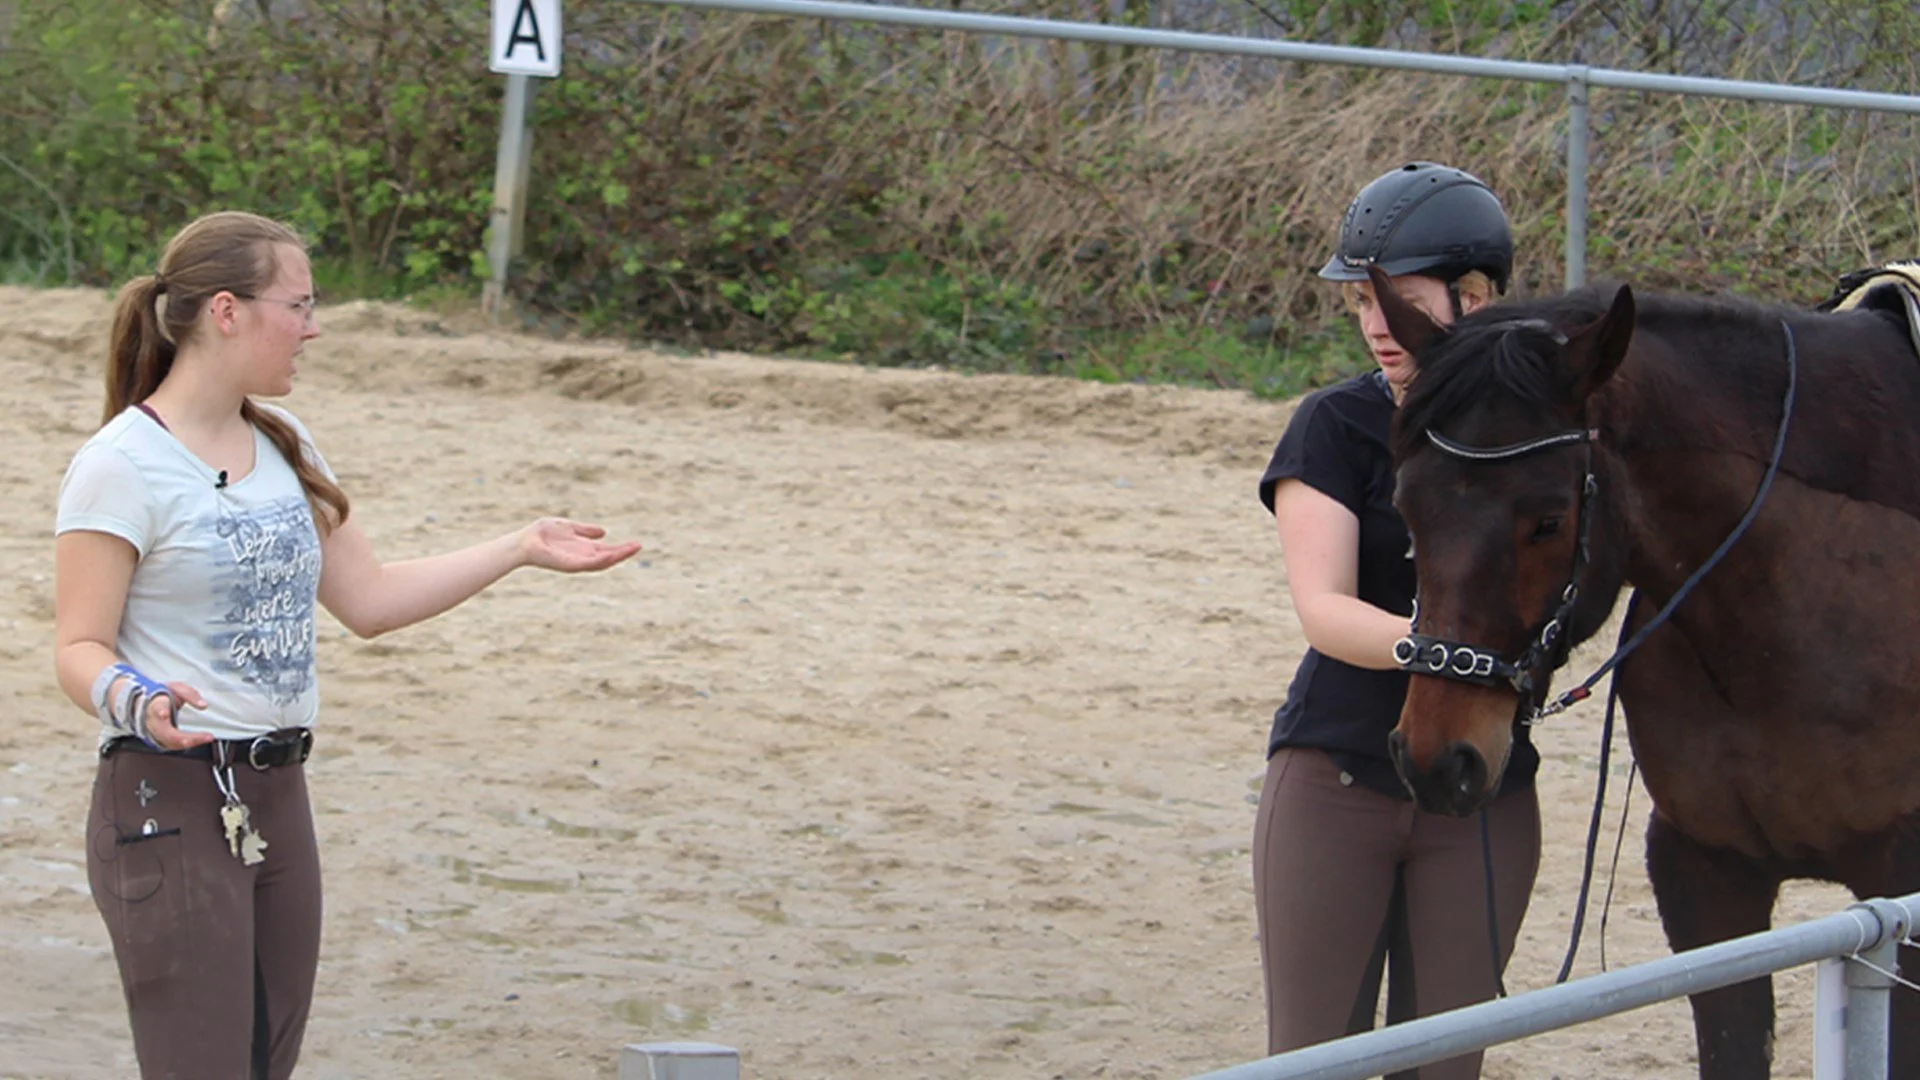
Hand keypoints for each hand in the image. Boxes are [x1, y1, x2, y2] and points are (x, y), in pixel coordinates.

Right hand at [145, 682, 215, 750]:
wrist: (149, 706)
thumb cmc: (163, 698)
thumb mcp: (177, 689)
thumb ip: (190, 694)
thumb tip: (203, 705)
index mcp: (156, 705)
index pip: (156, 708)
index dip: (159, 711)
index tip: (164, 713)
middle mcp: (153, 722)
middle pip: (165, 732)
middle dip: (183, 737)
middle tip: (202, 735)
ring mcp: (156, 733)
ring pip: (171, 742)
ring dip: (190, 741)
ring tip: (207, 737)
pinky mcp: (162, 741)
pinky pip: (176, 745)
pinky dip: (190, 743)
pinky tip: (202, 739)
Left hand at [516, 518, 641, 572]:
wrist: (525, 541)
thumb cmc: (542, 533)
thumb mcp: (569, 527)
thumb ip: (585, 530)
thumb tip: (604, 532)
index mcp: (584, 549)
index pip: (607, 550)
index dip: (622, 548)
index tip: (636, 544)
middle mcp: (583, 558)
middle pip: (608, 558)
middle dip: (623, 553)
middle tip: (638, 546)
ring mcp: (577, 563)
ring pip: (601, 562)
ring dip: (616, 557)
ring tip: (630, 550)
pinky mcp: (569, 565)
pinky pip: (587, 564)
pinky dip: (599, 561)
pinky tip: (609, 556)